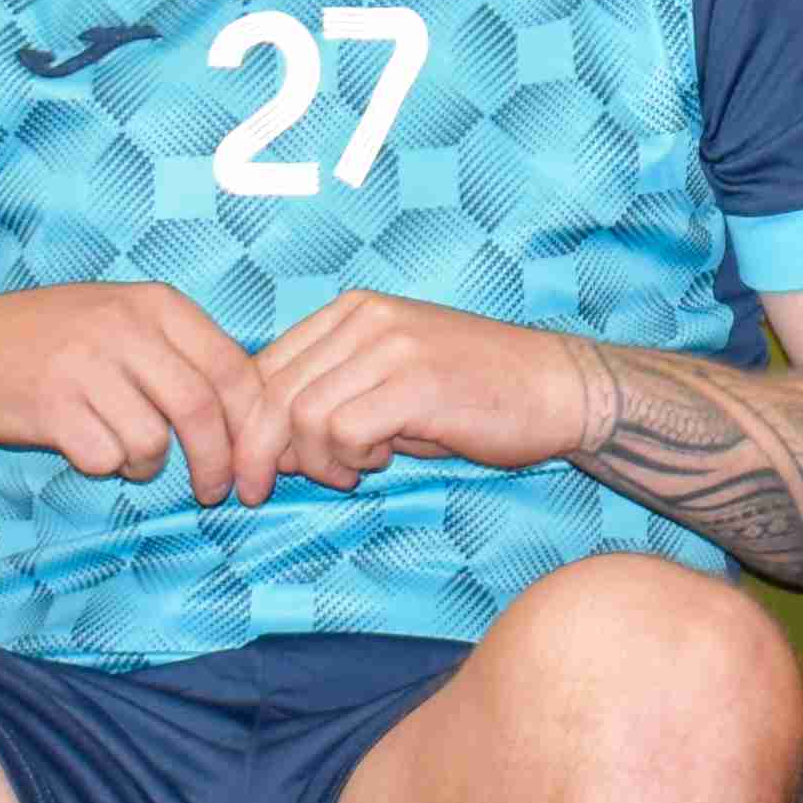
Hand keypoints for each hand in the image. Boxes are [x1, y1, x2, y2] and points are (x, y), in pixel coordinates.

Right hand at [0, 280, 283, 501]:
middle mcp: (125, 327)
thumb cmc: (64, 340)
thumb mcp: (129, 321)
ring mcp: (86, 364)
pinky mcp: (52, 405)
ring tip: (127, 453)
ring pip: (153, 441)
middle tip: (215, 493)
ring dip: (148, 465)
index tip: (255, 464)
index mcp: (157, 303)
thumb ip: (186, 356)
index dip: (252, 424)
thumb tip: (254, 419)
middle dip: (217, 463)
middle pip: (200, 409)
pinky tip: (89, 447)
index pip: (233, 367)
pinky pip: (105, 457)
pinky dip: (106, 465)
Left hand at [251, 292, 597, 490]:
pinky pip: (343, 431)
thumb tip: (267, 447)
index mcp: (353, 310)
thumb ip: (331, 396)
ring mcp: (393, 346)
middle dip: (258, 453)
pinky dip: (348, 460)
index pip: (265, 367)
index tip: (245, 470)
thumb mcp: (392, 380)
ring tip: (351, 472)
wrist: (558, 389)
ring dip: (316, 461)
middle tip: (258, 492)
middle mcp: (367, 318)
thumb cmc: (475, 394)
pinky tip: (379, 464)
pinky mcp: (416, 382)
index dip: (244, 425)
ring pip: (303, 415)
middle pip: (273, 393)